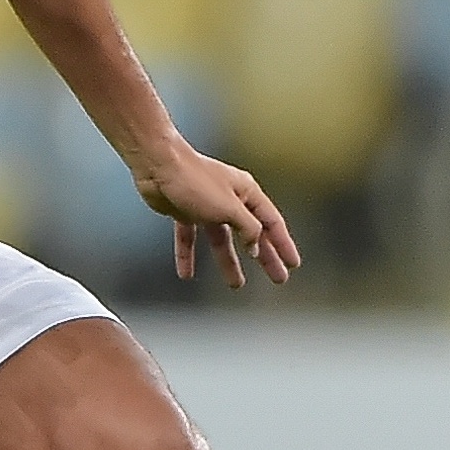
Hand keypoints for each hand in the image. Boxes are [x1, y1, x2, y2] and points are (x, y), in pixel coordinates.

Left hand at [132, 144, 299, 287]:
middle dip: (264, 257)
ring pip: (222, 239)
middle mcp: (229, 199)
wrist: (157, 165)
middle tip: (277, 278)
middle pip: (251, 234)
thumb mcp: (229, 208)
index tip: (293, 264)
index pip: (272, 223)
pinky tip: (186, 274)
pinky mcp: (185, 211)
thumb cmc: (195, 180)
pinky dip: (188, 254)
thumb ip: (247, 228)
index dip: (283, 245)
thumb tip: (256, 246)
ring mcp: (206, 205)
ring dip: (228, 262)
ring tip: (236, 285)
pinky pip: (190, 237)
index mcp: (246, 193)